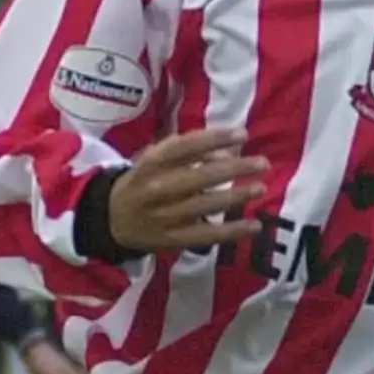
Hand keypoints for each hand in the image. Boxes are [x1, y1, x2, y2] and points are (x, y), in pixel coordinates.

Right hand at [109, 128, 269, 252]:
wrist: (111, 218)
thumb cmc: (144, 180)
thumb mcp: (157, 158)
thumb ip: (189, 150)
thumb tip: (226, 153)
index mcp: (153, 163)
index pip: (186, 147)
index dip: (215, 139)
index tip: (243, 135)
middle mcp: (158, 188)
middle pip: (201, 177)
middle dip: (235, 169)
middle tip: (262, 163)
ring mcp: (165, 216)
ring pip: (206, 206)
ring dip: (236, 197)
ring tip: (260, 188)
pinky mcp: (173, 239)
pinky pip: (207, 235)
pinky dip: (232, 232)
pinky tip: (254, 225)